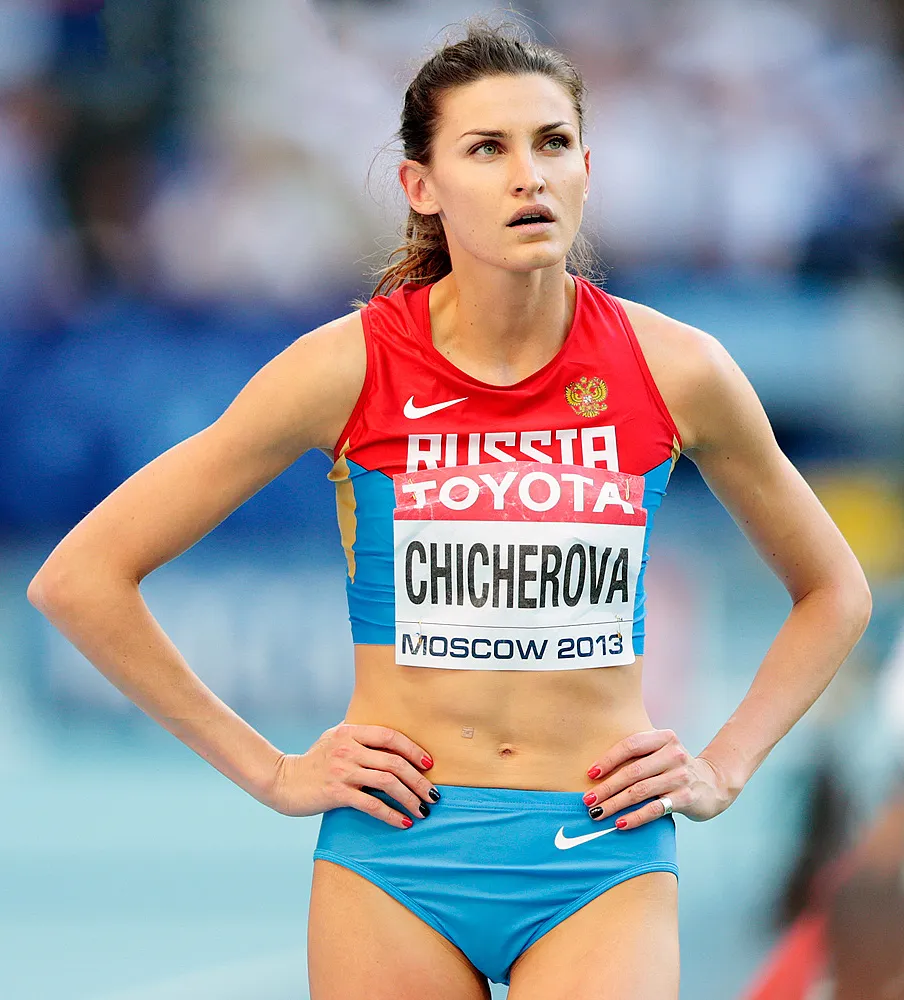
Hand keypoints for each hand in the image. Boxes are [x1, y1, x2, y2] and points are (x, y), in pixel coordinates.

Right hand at [260, 721, 438, 828]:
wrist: (283, 781)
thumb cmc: (314, 761)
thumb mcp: (334, 739)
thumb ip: (359, 736)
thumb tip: (391, 741)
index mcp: (350, 732)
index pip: (390, 736)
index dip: (413, 750)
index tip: (429, 764)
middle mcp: (347, 749)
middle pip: (394, 762)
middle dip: (418, 780)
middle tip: (434, 795)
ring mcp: (342, 771)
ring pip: (387, 783)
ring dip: (410, 798)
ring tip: (423, 810)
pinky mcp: (336, 793)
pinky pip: (371, 804)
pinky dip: (391, 814)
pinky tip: (403, 822)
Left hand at [582, 729, 734, 829]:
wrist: (712, 784)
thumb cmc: (674, 768)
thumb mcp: (660, 753)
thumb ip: (637, 756)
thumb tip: (596, 773)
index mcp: (664, 738)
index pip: (630, 745)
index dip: (608, 760)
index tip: (590, 774)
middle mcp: (674, 754)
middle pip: (633, 771)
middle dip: (607, 787)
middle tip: (588, 800)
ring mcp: (681, 776)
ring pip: (640, 791)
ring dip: (615, 804)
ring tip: (598, 813)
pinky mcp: (686, 797)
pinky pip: (655, 809)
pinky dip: (636, 817)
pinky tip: (620, 823)